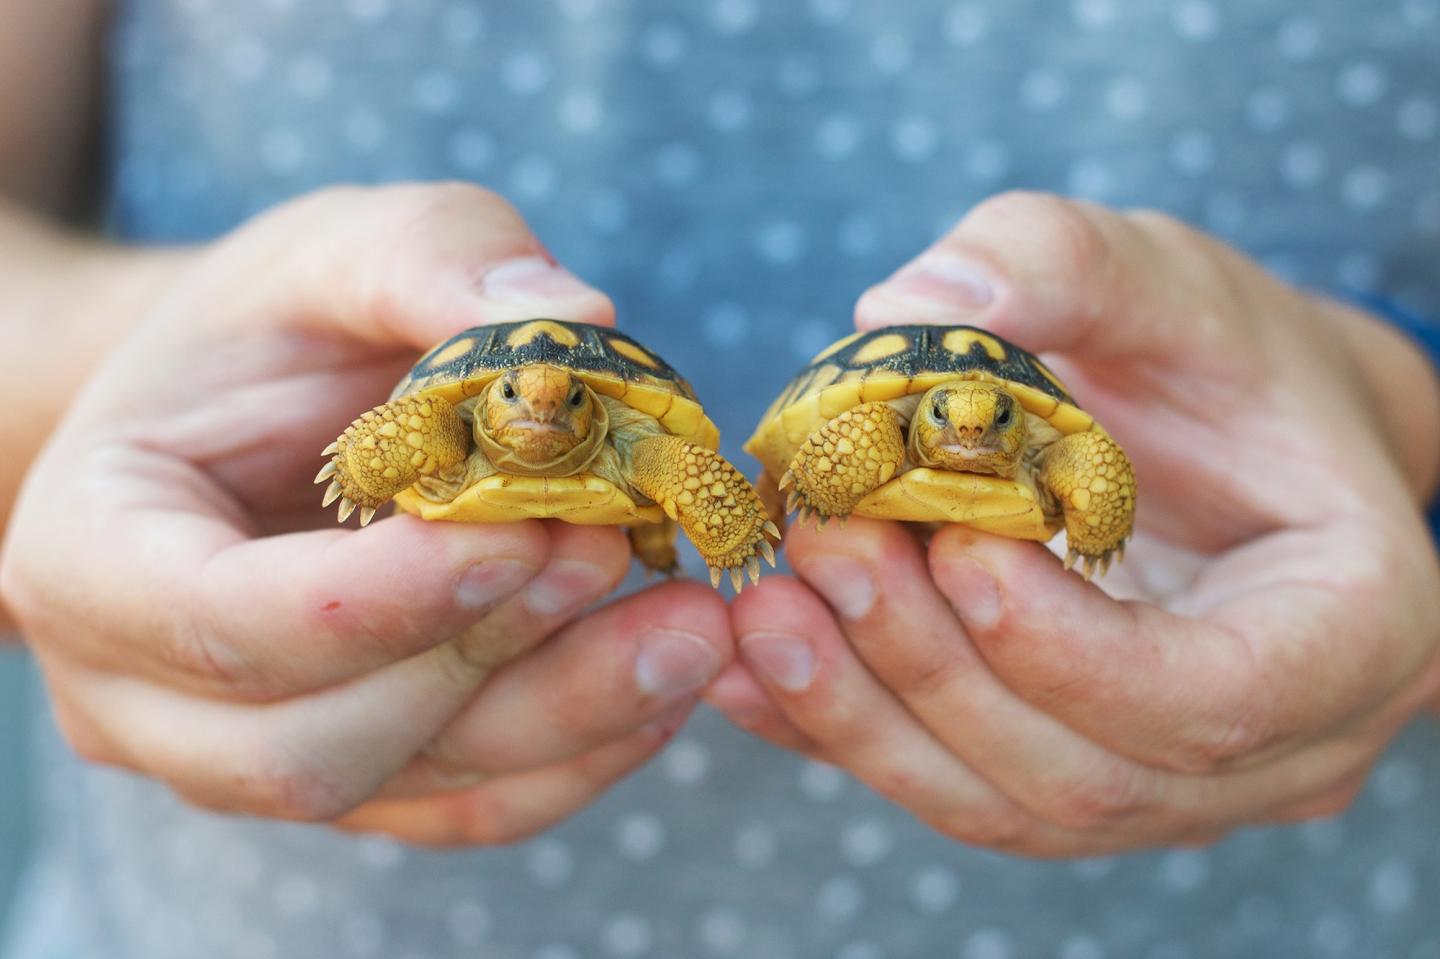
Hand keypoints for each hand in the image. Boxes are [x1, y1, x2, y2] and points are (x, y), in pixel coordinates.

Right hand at [0, 183, 730, 844]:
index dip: (380, 596)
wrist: (261, 413)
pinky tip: (664, 678)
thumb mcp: (341, 248)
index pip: (219, 621)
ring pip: (410, 788)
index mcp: (94, 550)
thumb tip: (576, 315)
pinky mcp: (359, 777)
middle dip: (486, 659)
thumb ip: (434, 261)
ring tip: (690, 624)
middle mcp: (145, 691)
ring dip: (565, 714)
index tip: (523, 528)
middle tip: (618, 550)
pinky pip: (469, 806)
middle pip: (314, 744)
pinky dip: (579, 753)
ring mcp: (247, 753)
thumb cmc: (279, 327)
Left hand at [708, 191, 1439, 854]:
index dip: (1068, 648)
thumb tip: (907, 304)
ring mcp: (1169, 785)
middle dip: (932, 669)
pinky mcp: (1067, 776)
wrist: (1231, 441)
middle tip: (823, 547)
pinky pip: (947, 785)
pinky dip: (839, 735)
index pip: (1214, 699)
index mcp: (1348, 628)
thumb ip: (1058, 264)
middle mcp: (1273, 744)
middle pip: (1084, 774)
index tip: (956, 547)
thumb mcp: (1167, 279)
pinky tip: (742, 668)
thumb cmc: (1222, 359)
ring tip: (764, 607)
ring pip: (1004, 804)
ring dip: (865, 715)